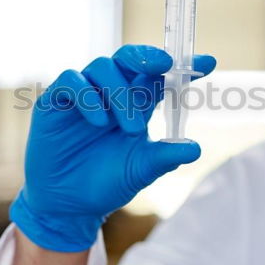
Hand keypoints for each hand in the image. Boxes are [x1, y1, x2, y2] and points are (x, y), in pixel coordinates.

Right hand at [10, 44, 216, 251]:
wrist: (68, 206)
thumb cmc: (106, 184)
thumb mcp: (140, 170)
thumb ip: (164, 156)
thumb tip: (195, 148)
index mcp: (136, 103)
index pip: (160, 76)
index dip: (184, 66)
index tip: (209, 63)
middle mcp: (110, 93)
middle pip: (128, 58)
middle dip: (147, 58)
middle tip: (163, 67)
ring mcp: (83, 95)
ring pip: (102, 67)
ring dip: (119, 91)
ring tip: (131, 127)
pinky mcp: (55, 103)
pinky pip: (71, 82)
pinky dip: (87, 96)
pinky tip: (100, 121)